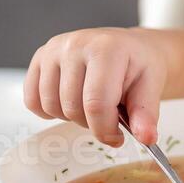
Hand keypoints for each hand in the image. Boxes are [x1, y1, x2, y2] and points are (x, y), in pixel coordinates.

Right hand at [24, 27, 167, 146]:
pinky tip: (70, 101)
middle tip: (108, 115)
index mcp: (107, 48)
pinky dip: (49, 110)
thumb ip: (146, 114)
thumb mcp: (152, 86)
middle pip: (72, 107)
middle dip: (91, 123)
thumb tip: (146, 138)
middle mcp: (76, 44)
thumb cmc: (138, 65)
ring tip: (91, 104)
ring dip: (71, 117)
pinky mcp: (40, 57)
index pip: (96, 103)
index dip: (105, 130)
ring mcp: (54, 49)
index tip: (116, 137)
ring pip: (50, 106)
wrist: (129, 47)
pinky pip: (32, 100)